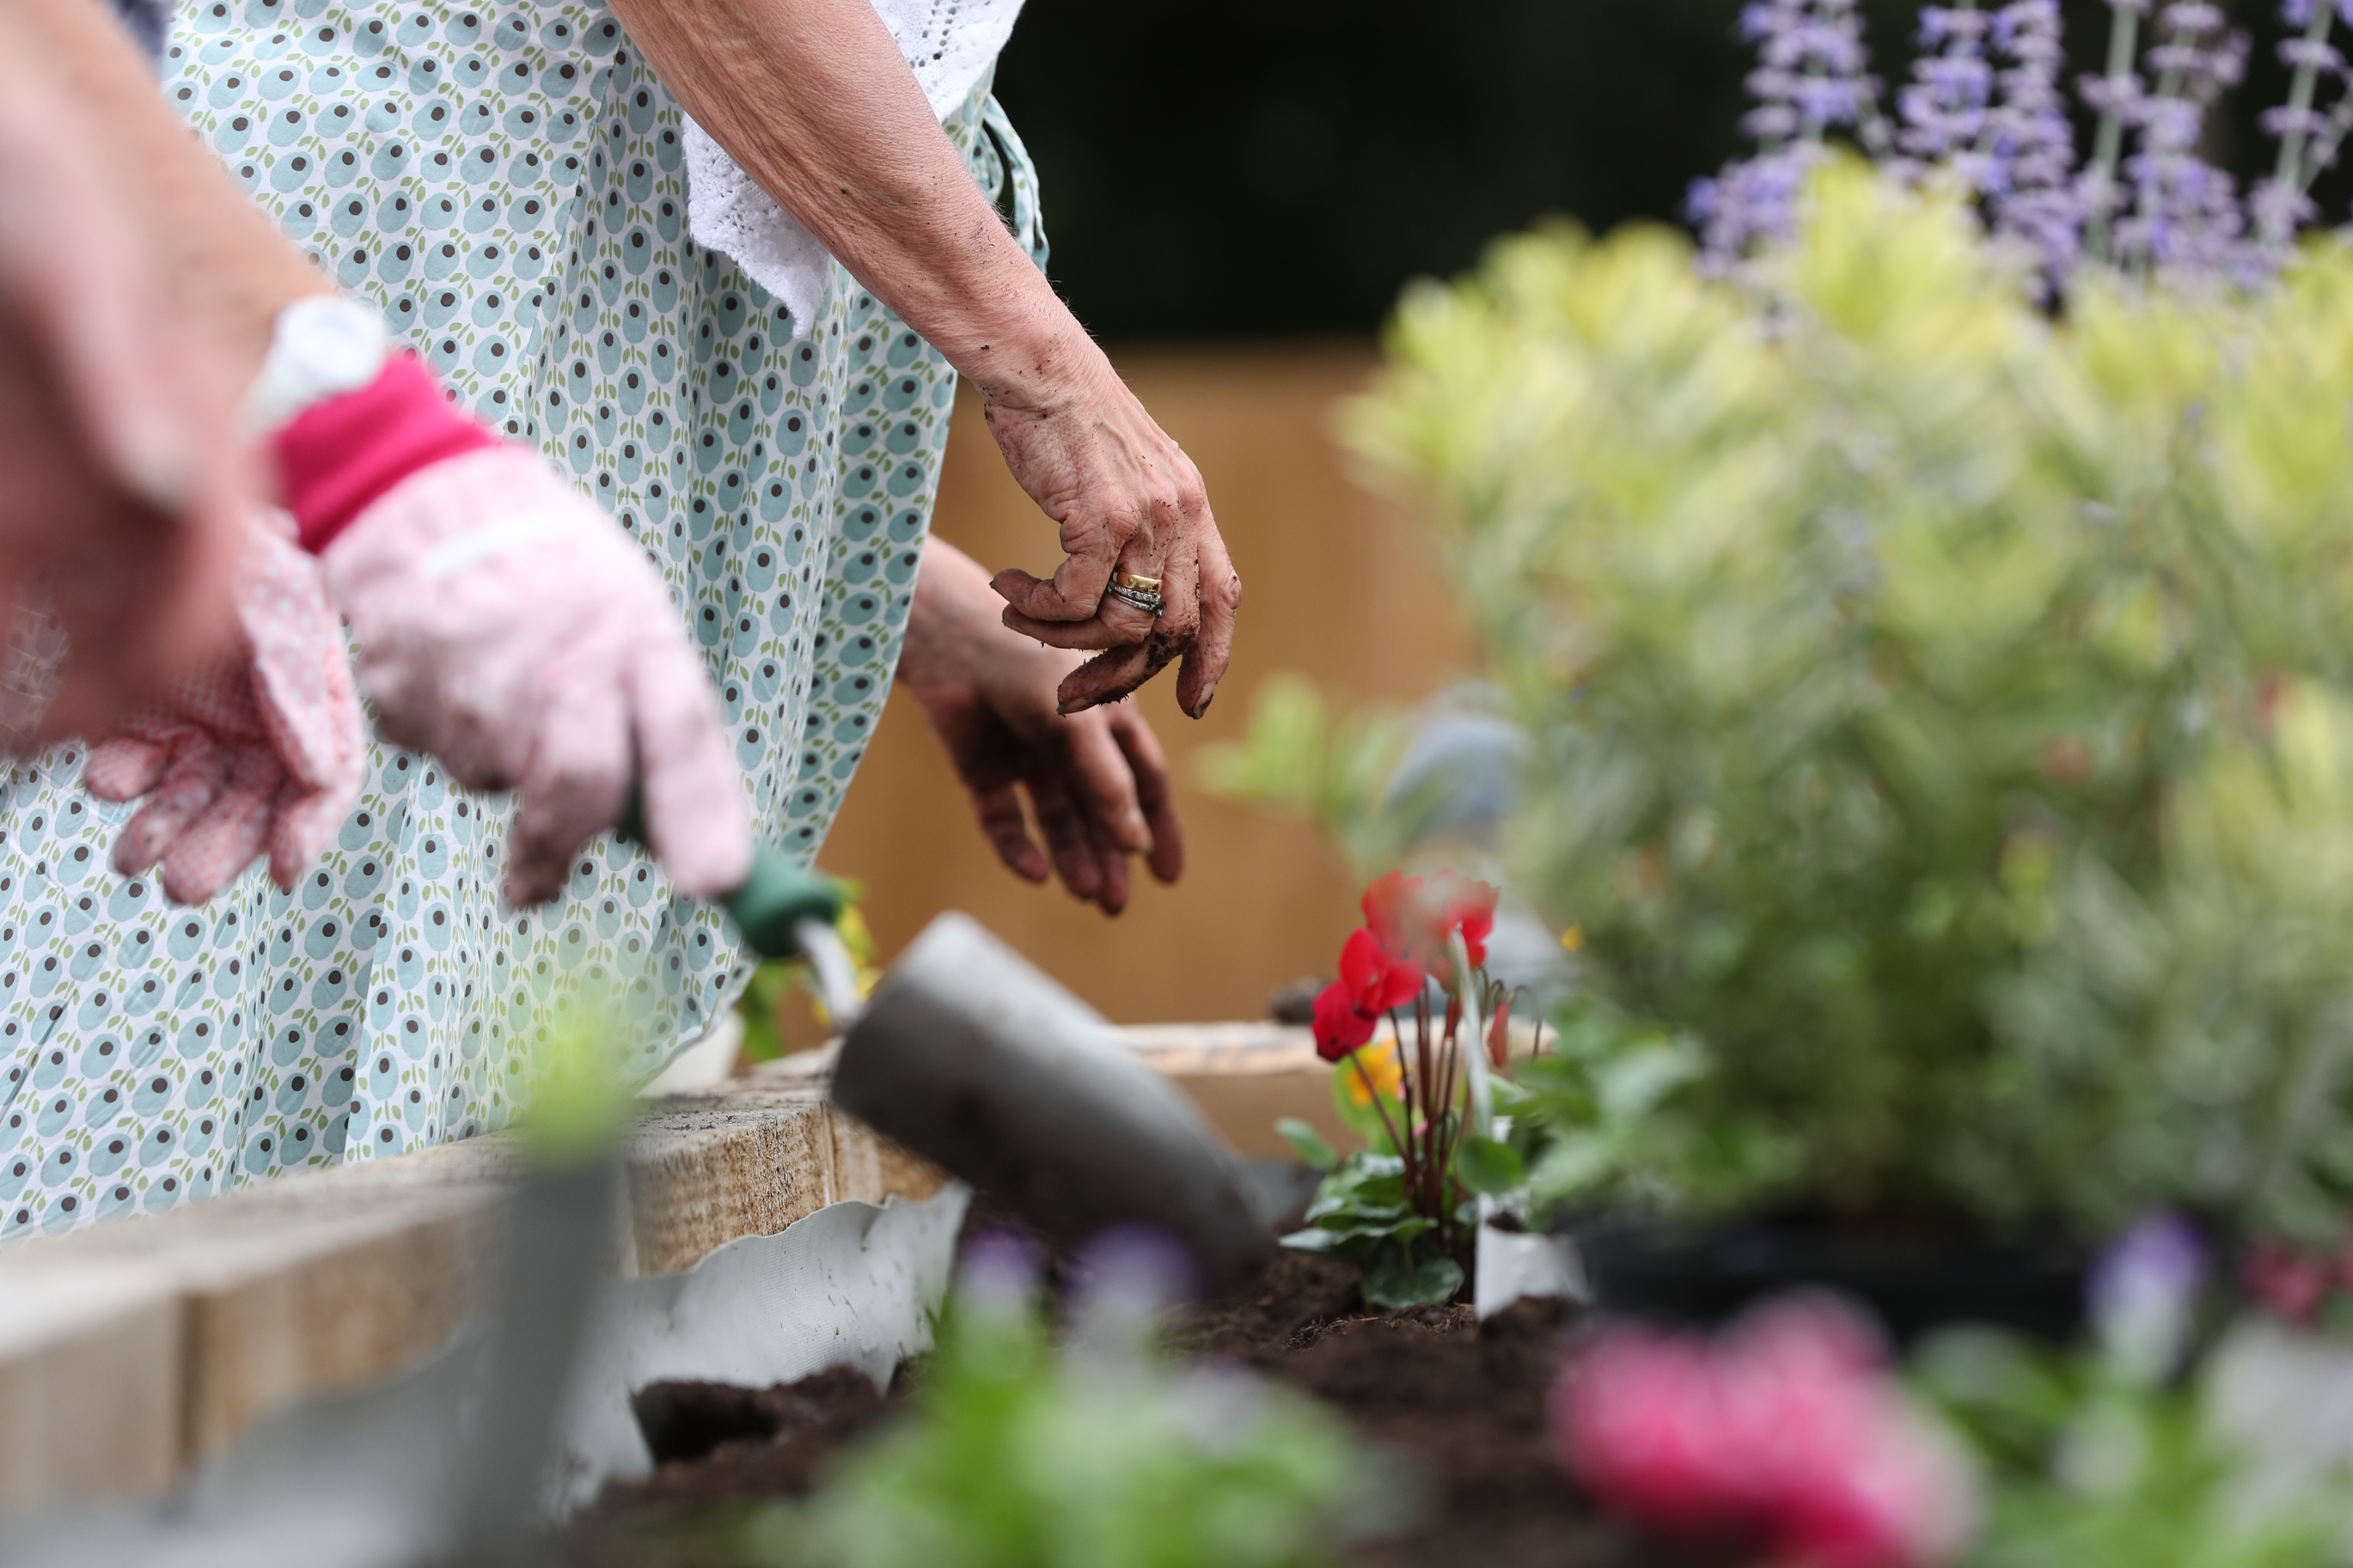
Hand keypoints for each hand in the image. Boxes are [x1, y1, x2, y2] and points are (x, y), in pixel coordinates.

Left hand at [0, 18, 243, 738]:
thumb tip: (172, 489)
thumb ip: (129, 377)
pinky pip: (31, 606)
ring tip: (21, 748)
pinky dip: (16, 652)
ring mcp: (91, 505)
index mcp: (207, 445)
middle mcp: (160, 492)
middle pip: (168, 644)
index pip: (217, 592)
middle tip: (62, 778)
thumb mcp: (72, 268)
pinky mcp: (31, 512)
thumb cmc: (34, 194)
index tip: (86, 734)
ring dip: (64, 707)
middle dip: (130, 728)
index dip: (173, 681)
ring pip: (97, 641)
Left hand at [83, 521, 364, 903]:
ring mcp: (203, 718)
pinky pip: (138, 764)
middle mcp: (263, 720)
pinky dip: (123, 780)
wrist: (155, 509)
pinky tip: (108, 781)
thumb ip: (297, 687)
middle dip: (220, 847)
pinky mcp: (145, 714)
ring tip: (132, 860)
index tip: (280, 870)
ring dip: (165, 831)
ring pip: (193, 796)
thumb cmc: (233, 557)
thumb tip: (319, 772)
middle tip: (183, 887)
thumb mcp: (277, 610)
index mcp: (314, 698)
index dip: (310, 829)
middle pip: (255, 803)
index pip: (328, 778)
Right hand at [319, 446, 749, 906]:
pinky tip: (456, 675)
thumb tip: (670, 838)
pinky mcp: (404, 696)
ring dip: (500, 762)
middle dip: (560, 850)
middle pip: (577, 788)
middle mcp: (561, 666)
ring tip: (501, 684)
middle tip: (542, 883)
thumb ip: (654, 722)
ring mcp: (475, 682)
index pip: (681, 740)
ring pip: (493, 779)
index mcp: (636, 643)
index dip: (701, 817)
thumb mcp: (634, 622)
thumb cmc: (556, 576)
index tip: (714, 883)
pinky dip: (449, 732)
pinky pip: (435, 751)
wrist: (430, 501)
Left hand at [901, 539, 1183, 913]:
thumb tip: (1135, 845)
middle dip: (1111, 858)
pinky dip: (1018, 849)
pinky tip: (1036, 872)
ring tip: (1088, 895)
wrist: (948, 638)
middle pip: (1099, 812)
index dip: (1158, 827)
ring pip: (1056, 822)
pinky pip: (1004, 821)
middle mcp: (1069, 744)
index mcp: (1106, 722)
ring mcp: (1025, 758)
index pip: (1143, 783)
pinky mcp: (981, 771)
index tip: (1168, 876)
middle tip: (1117, 905)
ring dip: (1073, 858)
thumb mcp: (1081, 724)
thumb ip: (1108, 783)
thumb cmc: (1028, 665)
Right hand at [980, 344, 1240, 721]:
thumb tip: (1129, 600)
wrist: (1037, 365)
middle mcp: (1181, 517)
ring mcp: (1146, 519)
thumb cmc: (1065, 420)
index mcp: (1194, 509)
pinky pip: (1072, 601)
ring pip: (1117, 625)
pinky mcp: (1100, 518)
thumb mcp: (1122, 477)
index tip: (1191, 703)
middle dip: (1120, 676)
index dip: (1212, 658)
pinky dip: (1036, 609)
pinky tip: (1006, 588)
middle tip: (1072, 693)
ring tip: (1019, 617)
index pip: (1223, 600)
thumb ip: (1140, 531)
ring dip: (1062, 640)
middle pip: (1171, 631)